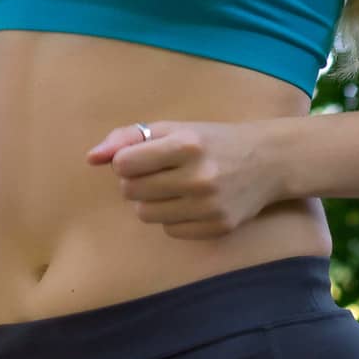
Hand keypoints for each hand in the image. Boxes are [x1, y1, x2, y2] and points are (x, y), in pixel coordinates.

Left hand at [85, 119, 275, 239]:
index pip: (125, 164)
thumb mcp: (174, 128)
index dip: (125, 161)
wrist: (266, 161)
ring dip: (151, 201)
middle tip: (157, 172)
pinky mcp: (217, 228)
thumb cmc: (212, 139)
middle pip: (131, 192)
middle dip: (136, 181)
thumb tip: (91, 158)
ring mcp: (209, 207)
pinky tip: (189, 202)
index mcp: (186, 144)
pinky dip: (172, 217)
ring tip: (172, 186)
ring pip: (146, 215)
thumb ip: (128, 138)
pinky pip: (170, 230)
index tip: (140, 157)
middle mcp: (198, 177)